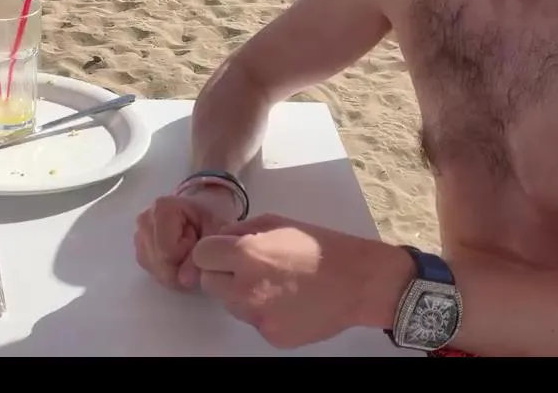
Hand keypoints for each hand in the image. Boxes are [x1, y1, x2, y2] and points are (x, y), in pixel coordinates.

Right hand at [134, 186, 239, 290]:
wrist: (200, 211)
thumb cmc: (209, 218)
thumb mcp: (215, 233)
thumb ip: (203, 255)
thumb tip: (184, 281)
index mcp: (161, 209)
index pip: (167, 252)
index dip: (187, 256)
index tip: (199, 242)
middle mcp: (144, 220)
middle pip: (159, 263)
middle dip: (181, 265)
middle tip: (195, 249)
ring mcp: (138, 235)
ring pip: (155, 269)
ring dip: (176, 269)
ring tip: (188, 251)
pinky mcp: (139, 248)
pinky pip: (153, 271)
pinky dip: (169, 271)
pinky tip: (180, 258)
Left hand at [191, 213, 397, 348]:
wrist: (357, 282)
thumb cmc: (319, 247)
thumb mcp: (276, 222)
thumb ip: (240, 231)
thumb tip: (219, 240)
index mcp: (246, 255)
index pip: (201, 256)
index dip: (213, 252)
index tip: (225, 252)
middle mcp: (246, 289)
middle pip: (208, 283)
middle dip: (222, 274)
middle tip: (248, 268)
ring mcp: (258, 317)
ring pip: (229, 305)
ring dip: (240, 294)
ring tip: (273, 283)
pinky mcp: (271, 336)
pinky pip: (253, 321)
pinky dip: (263, 312)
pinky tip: (286, 300)